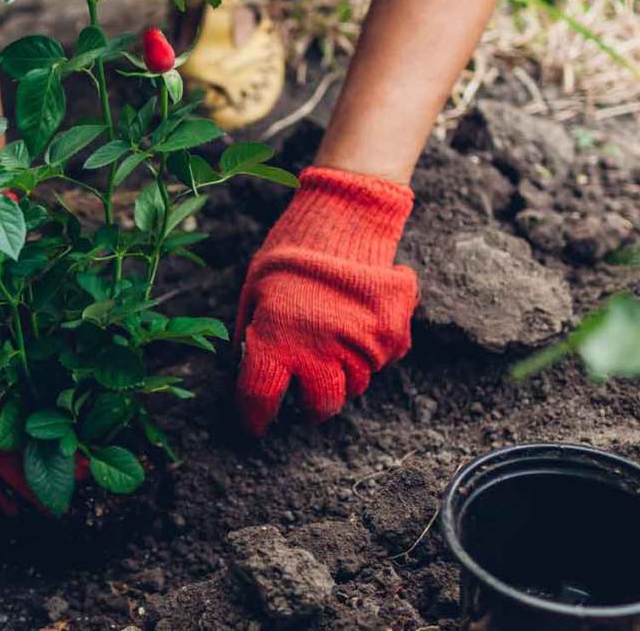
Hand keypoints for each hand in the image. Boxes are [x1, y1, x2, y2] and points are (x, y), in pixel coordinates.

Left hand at [235, 167, 417, 434]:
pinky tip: (358, 323)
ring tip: (332, 343)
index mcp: (275, 340)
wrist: (343, 216)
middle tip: (305, 389)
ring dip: (342, 374)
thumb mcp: (254, 290)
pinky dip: (372, 351)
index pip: (261, 399)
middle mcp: (319, 351)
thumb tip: (247, 367)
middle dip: (312, 403)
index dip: (256, 417)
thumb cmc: (290, 253)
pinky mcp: (392, 334)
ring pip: (355, 384)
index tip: (256, 425)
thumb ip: (253, 333)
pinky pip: (384, 360)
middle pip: (321, 405)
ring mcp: (360, 345)